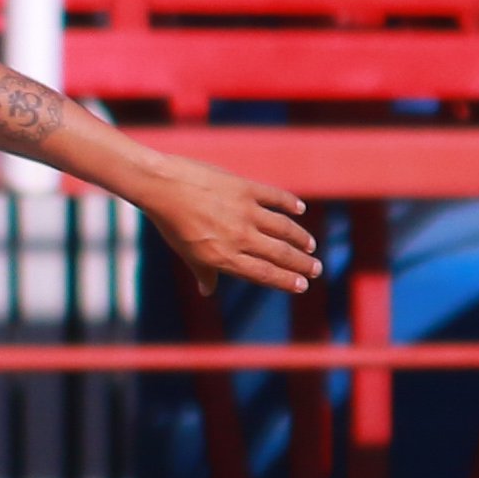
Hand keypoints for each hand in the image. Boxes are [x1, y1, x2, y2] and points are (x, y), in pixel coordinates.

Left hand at [128, 153, 318, 296]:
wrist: (162, 186)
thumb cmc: (170, 222)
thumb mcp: (185, 253)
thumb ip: (203, 272)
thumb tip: (206, 291)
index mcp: (224, 257)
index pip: (263, 274)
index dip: (286, 281)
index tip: (302, 285)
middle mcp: (239, 238)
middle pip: (279, 254)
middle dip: (301, 263)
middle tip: (316, 269)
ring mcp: (245, 212)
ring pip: (284, 228)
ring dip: (300, 238)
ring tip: (310, 245)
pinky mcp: (246, 188)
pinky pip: (275, 197)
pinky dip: (290, 204)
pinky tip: (299, 210)